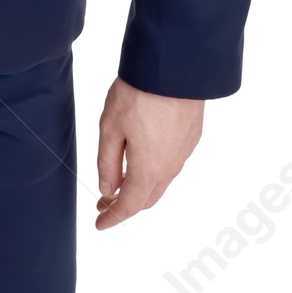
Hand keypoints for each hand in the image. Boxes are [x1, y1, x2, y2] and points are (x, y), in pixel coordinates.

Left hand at [94, 77, 202, 228]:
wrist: (175, 67)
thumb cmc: (139, 93)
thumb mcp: (110, 128)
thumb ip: (107, 163)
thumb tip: (107, 189)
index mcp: (149, 168)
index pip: (129, 205)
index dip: (113, 217)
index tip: (100, 224)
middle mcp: (171, 166)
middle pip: (147, 198)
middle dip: (125, 205)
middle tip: (104, 204)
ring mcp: (184, 152)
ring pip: (161, 182)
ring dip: (140, 188)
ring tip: (119, 183)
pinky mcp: (191, 138)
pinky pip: (171, 164)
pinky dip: (154, 172)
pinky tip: (141, 161)